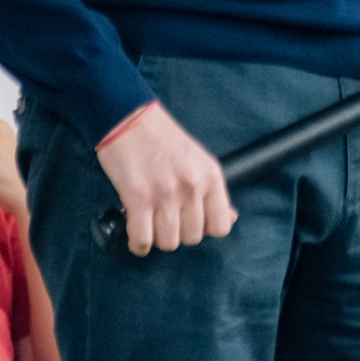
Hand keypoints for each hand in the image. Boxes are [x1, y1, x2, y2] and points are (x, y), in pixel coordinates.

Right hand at [93, 103, 234, 255]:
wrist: (129, 117)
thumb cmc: (161, 138)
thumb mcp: (198, 159)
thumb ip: (212, 190)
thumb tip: (230, 218)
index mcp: (210, 175)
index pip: (221, 225)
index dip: (206, 229)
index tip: (192, 222)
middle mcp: (192, 186)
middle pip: (192, 237)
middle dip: (179, 233)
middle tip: (166, 219)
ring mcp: (165, 193)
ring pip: (169, 242)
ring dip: (158, 238)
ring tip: (150, 223)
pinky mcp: (138, 198)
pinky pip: (142, 240)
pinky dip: (138, 243)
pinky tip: (136, 234)